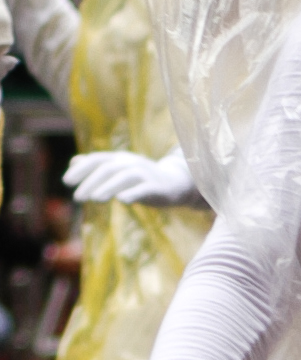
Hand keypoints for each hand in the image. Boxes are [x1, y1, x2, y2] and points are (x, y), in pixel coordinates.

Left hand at [65, 146, 200, 205]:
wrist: (175, 182)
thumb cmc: (141, 178)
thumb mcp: (118, 169)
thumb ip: (97, 165)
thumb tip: (73, 161)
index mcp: (119, 159)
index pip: (96, 160)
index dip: (81, 170)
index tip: (66, 182)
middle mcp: (130, 163)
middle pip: (108, 169)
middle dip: (90, 182)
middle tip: (77, 197)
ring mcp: (145, 174)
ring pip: (124, 177)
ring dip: (108, 187)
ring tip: (94, 199)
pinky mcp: (157, 187)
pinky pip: (144, 189)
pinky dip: (133, 193)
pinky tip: (122, 201)